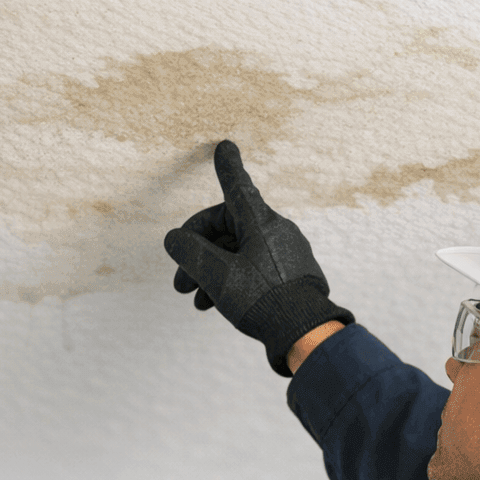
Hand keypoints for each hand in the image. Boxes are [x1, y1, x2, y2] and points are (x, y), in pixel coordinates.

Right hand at [165, 141, 353, 375]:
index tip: (225, 147)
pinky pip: (253, 267)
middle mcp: (276, 232)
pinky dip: (231, 280)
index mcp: (261, 223)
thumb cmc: (263, 301)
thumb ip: (190, 252)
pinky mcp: (290, 275)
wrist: (305, 333)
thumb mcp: (217, 276)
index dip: (227, 167)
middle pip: (227, 228)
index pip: (237, 187)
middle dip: (197, 252)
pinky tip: (216, 304)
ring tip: (196, 300)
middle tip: (179, 281)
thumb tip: (174, 238)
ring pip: (237, 252)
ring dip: (210, 272)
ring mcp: (285, 254)